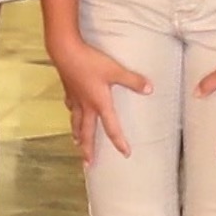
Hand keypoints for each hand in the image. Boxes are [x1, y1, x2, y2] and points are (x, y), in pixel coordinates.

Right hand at [48, 27, 139, 148]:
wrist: (65, 51)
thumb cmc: (90, 62)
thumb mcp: (115, 70)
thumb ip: (133, 80)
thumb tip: (150, 89)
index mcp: (99, 104)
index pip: (111, 128)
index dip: (119, 142)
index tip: (125, 154)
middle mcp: (86, 106)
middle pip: (87, 132)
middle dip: (88, 149)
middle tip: (88, 164)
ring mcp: (75, 98)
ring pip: (76, 122)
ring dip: (77, 134)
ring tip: (76, 143)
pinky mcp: (68, 89)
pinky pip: (70, 107)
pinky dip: (72, 113)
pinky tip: (71, 112)